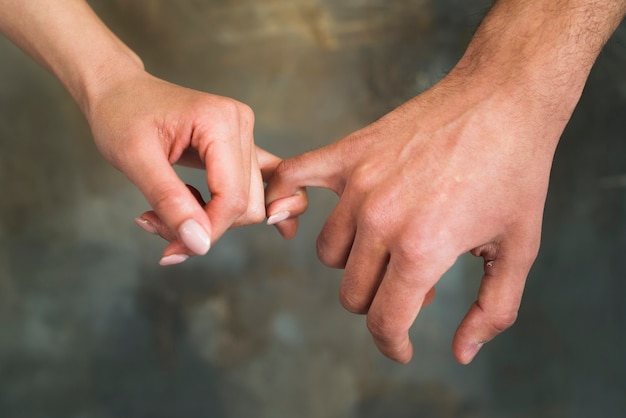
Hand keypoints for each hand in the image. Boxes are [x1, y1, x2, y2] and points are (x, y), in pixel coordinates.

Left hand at [87, 70, 274, 263]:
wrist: (118, 90)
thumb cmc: (121, 114)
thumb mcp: (134, 159)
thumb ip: (169, 202)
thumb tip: (200, 244)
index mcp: (221, 121)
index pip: (233, 197)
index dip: (206, 231)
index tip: (170, 250)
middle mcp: (242, 124)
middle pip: (247, 204)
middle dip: (205, 227)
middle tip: (157, 223)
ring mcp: (245, 135)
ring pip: (248, 204)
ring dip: (209, 221)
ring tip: (165, 212)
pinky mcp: (240, 147)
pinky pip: (250, 189)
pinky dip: (227, 211)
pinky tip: (199, 217)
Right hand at [265, 73, 558, 363]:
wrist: (503, 98)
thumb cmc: (517, 172)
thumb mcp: (519, 249)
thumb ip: (492, 310)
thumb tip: (460, 353)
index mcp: (422, 249)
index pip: (385, 320)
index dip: (393, 344)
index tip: (401, 349)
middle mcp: (381, 220)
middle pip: (353, 292)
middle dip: (384, 300)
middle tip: (419, 278)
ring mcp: (358, 183)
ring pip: (330, 252)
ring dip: (357, 262)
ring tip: (391, 244)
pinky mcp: (348, 152)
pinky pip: (293, 179)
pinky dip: (284, 198)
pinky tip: (295, 210)